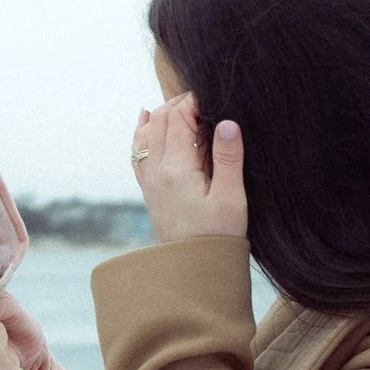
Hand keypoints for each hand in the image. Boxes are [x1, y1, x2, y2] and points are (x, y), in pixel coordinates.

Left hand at [131, 92, 246, 242]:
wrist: (192, 271)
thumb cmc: (216, 237)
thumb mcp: (231, 197)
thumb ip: (228, 158)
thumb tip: (227, 122)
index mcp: (176, 169)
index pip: (177, 118)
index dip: (194, 101)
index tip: (213, 98)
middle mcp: (156, 171)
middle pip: (158, 120)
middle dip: (178, 104)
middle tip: (203, 102)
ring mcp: (149, 181)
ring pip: (145, 134)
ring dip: (161, 115)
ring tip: (181, 107)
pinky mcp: (149, 191)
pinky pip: (138, 152)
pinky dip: (141, 132)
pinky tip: (144, 119)